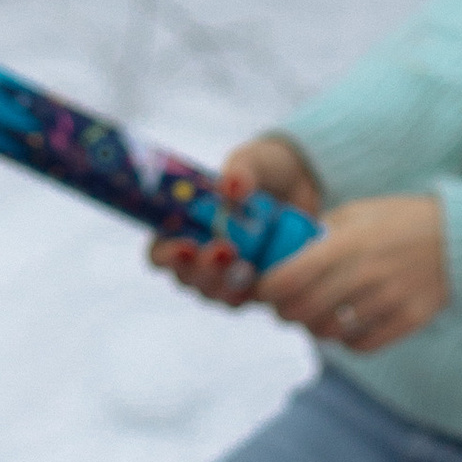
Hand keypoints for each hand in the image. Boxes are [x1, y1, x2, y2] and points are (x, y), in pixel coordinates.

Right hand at [147, 132, 322, 311]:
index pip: (159, 251)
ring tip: (244, 265)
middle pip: (184, 277)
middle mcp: (199, 253)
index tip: (185, 245)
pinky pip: (241, 299)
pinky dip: (246, 292)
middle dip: (199, 270)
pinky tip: (257, 278)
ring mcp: (224, 273)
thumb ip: (240, 171)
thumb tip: (231, 186)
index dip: (165, 255)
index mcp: (184, 224)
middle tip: (222, 250)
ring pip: (211, 292)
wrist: (302, 184)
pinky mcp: (251, 285)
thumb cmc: (263, 169)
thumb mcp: (253, 162)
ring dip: (223, 283)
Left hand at [265, 195, 448, 352]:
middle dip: (285, 312)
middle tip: (283, 307)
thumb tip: (284, 255)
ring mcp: (389, 299)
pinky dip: (346, 342)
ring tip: (313, 317)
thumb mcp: (359, 212)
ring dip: (314, 328)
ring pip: (330, 332)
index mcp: (349, 241)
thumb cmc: (401, 221)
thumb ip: (323, 233)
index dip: (269, 289)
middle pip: (305, 310)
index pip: (291, 276)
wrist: (460, 237)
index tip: (265, 290)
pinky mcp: (408, 320)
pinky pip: (362, 345)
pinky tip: (345, 327)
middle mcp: (366, 273)